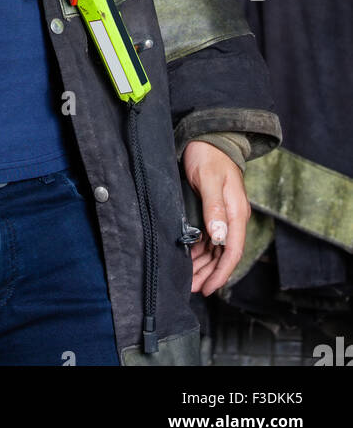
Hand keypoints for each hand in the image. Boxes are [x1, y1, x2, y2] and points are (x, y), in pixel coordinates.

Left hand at [182, 140, 250, 295]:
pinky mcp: (214, 212)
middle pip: (224, 255)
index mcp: (236, 213)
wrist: (209, 138)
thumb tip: (219, 236)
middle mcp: (233, 218)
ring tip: (190, 281)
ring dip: (204, 266)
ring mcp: (224, 216)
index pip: (232, 251)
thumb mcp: (208, 180)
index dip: (222, 273)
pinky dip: (201, 252)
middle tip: (192, 289)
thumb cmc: (208, 156)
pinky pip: (210, 239)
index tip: (209, 289)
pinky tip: (190, 260)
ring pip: (216, 250)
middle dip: (210, 275)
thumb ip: (214, 207)